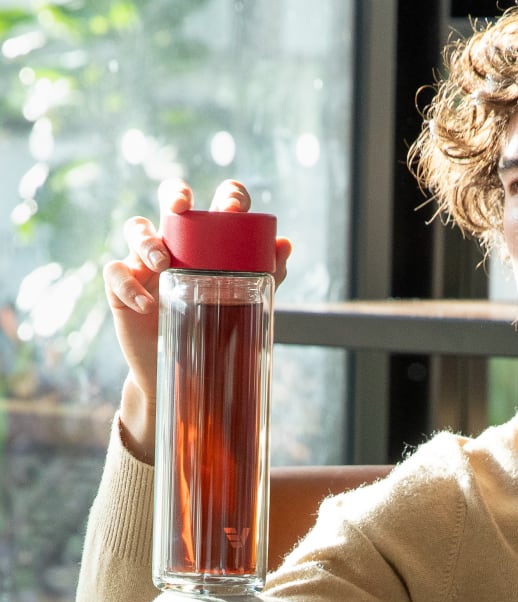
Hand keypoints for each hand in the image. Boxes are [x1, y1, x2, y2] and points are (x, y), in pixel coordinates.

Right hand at [103, 178, 290, 461]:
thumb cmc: (218, 328)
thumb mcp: (246, 302)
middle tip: (182, 208)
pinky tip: (148, 304)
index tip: (232, 208)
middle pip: (170, 200)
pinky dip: (129, 286)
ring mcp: (146, 262)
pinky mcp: (121, 287)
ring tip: (162, 262)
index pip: (218, 204)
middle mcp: (177, 243)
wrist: (189, 374)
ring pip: (137, 229)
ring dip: (147, 240)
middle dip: (174, 194)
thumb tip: (285, 244)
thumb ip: (268, 275)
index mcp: (211, 242)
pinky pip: (115, 273)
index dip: (225, 195)